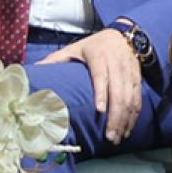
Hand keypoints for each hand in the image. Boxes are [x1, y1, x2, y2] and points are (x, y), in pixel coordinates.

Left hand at [38, 29, 141, 144]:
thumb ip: (56, 59)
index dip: (101, 93)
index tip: (99, 110)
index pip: (101, 76)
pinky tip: (128, 128)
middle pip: (118, 92)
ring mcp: (129, 71)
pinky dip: (134, 115)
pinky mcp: (138, 78)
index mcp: (98, 56)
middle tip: (109, 136)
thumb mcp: (74, 48)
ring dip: (125, 120)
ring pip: (130, 98)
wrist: (123, 35)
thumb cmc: (93, 46)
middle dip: (115, 116)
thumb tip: (33, 70)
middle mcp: (116, 64)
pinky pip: (138, 99)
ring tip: (118, 137)